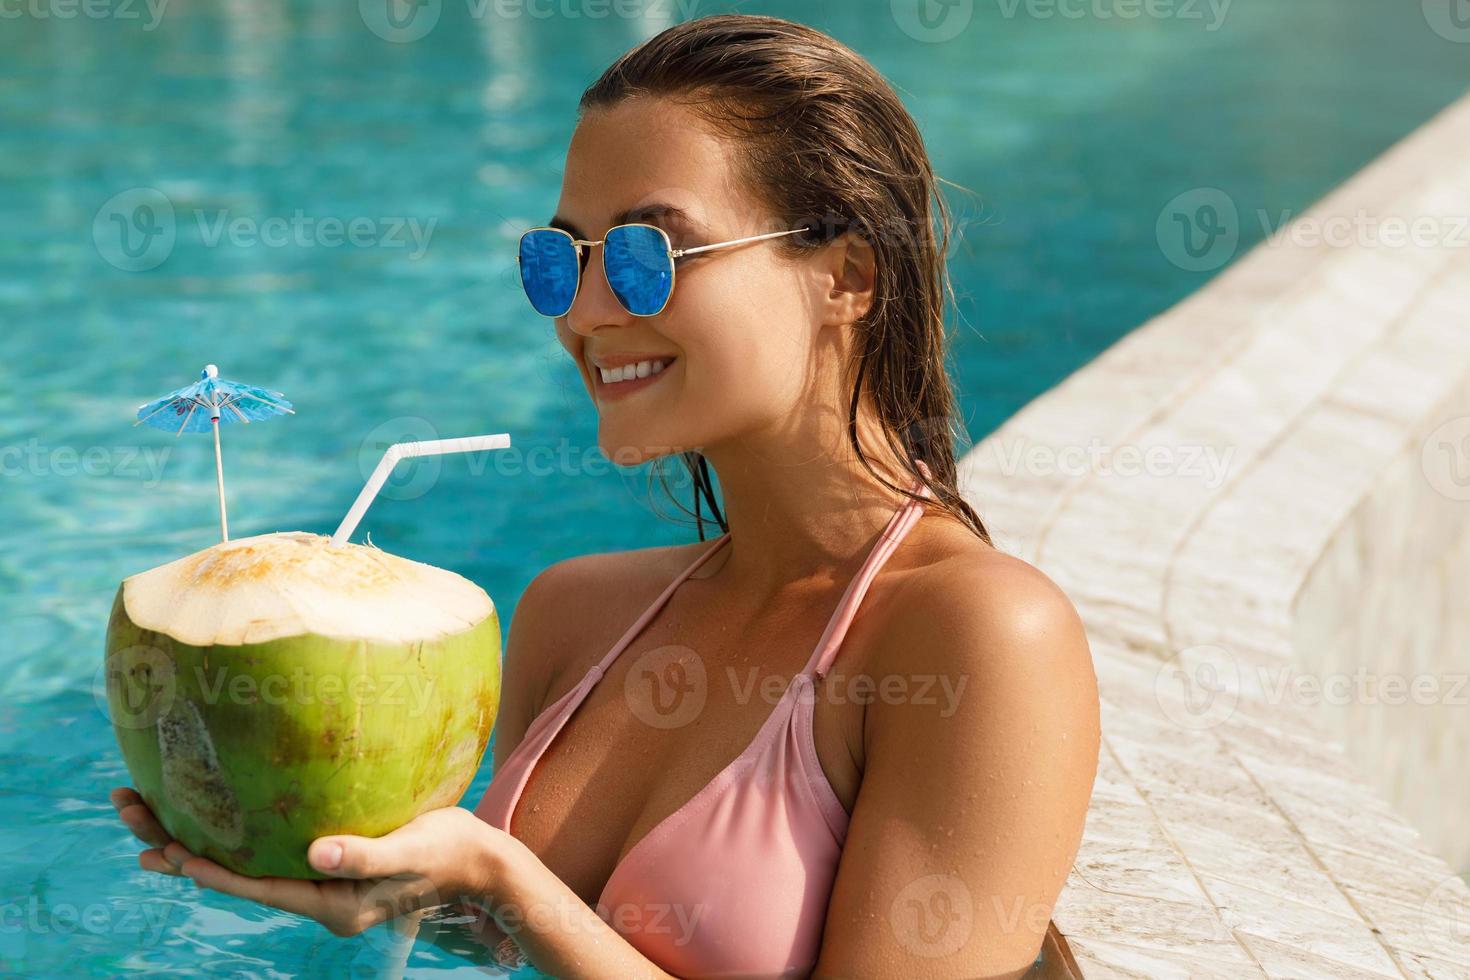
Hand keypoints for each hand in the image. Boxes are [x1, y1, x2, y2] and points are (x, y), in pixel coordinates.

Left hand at [110, 786, 509, 938]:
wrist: (482, 861)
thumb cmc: (451, 850)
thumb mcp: (411, 851)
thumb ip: (365, 855)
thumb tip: (316, 852)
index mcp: (333, 904)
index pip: (258, 888)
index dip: (211, 869)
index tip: (168, 849)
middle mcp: (318, 897)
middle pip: (235, 875)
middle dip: (178, 845)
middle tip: (129, 806)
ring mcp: (321, 880)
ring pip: (244, 862)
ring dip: (194, 838)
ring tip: (144, 816)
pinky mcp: (329, 860)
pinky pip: (266, 851)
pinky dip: (231, 834)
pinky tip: (210, 815)